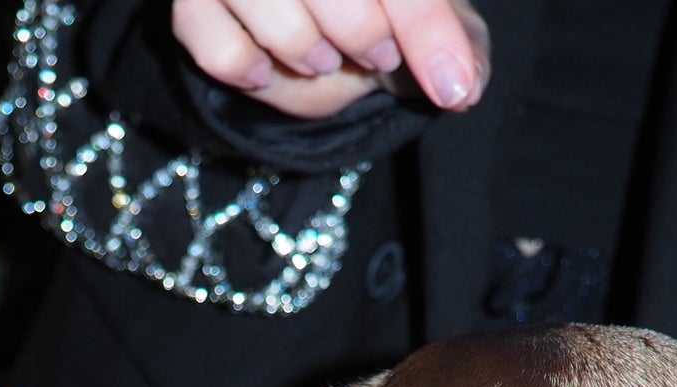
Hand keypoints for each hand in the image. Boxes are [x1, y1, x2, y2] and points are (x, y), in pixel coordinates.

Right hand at [171, 0, 489, 120]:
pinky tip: (267, 66)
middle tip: (375, 51)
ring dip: (308, 52)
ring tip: (323, 54)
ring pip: (274, 18)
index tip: (453, 86)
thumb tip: (461, 88)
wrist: (309, 4)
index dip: (425, 27)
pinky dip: (248, 68)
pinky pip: (215, 43)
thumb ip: (450, 38)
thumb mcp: (420, 13)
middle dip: (361, 35)